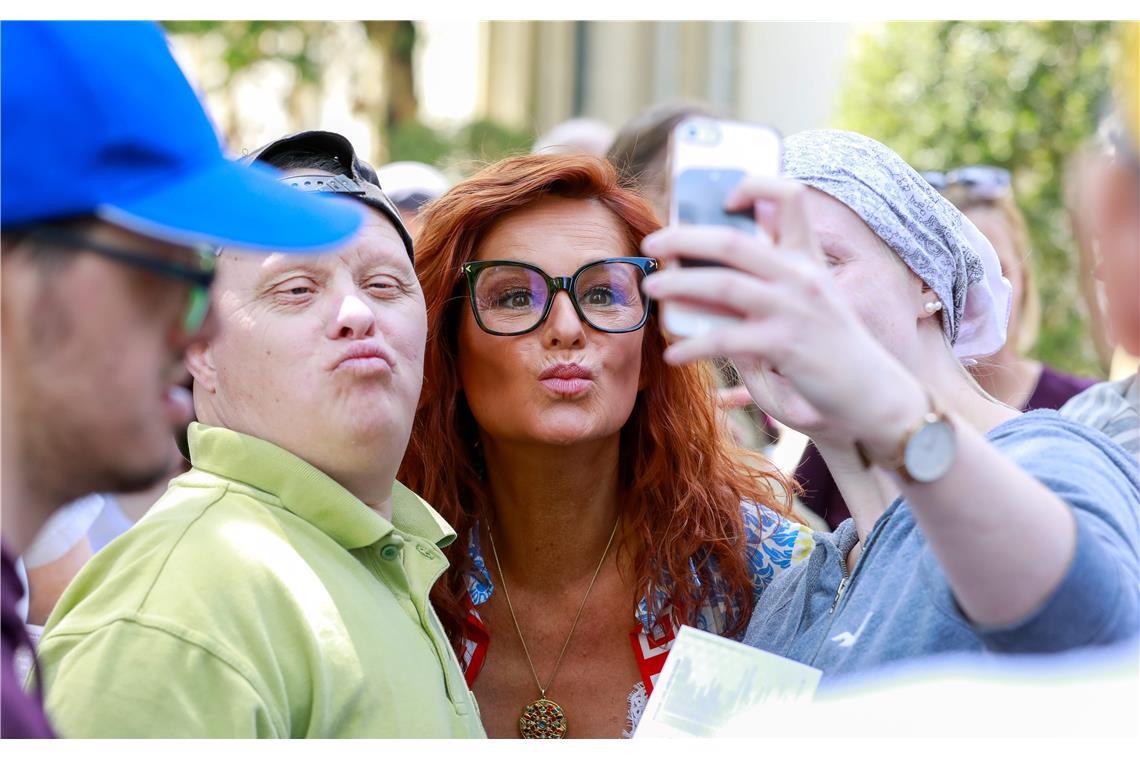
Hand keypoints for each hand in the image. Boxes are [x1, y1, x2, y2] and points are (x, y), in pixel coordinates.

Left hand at [641, 176, 925, 456]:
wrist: (874, 398)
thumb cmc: (830, 355)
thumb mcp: (804, 308)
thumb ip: (762, 291)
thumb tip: (700, 284)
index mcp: (808, 260)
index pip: (791, 198)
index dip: (757, 185)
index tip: (725, 196)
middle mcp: (801, 276)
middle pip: (733, 240)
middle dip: (685, 237)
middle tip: (652, 245)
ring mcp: (794, 308)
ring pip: (722, 283)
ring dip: (678, 284)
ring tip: (652, 288)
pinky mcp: (786, 345)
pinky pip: (725, 339)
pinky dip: (693, 345)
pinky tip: (674, 354)